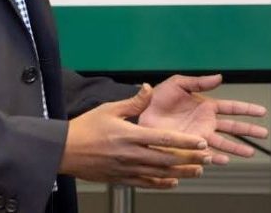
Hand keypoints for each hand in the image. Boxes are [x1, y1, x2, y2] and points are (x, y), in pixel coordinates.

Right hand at [60, 84, 212, 189]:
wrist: (63, 151)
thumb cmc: (84, 128)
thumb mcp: (109, 109)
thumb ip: (133, 102)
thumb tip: (149, 89)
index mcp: (130, 135)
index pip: (164, 139)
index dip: (185, 141)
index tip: (201, 142)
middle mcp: (131, 154)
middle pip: (167, 158)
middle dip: (189, 158)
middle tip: (207, 157)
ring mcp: (126, 169)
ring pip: (159, 173)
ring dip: (180, 172)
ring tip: (197, 170)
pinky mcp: (120, 178)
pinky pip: (145, 182)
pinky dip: (161, 183)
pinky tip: (172, 181)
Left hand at [139, 74, 268, 163]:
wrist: (140, 113)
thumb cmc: (157, 98)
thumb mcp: (178, 83)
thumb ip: (199, 82)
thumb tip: (219, 77)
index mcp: (206, 105)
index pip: (232, 107)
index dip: (247, 109)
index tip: (261, 111)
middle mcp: (206, 122)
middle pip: (233, 127)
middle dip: (249, 131)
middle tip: (264, 134)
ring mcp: (199, 135)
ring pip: (223, 143)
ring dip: (236, 148)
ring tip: (250, 153)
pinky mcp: (189, 147)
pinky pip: (205, 153)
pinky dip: (215, 157)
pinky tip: (223, 160)